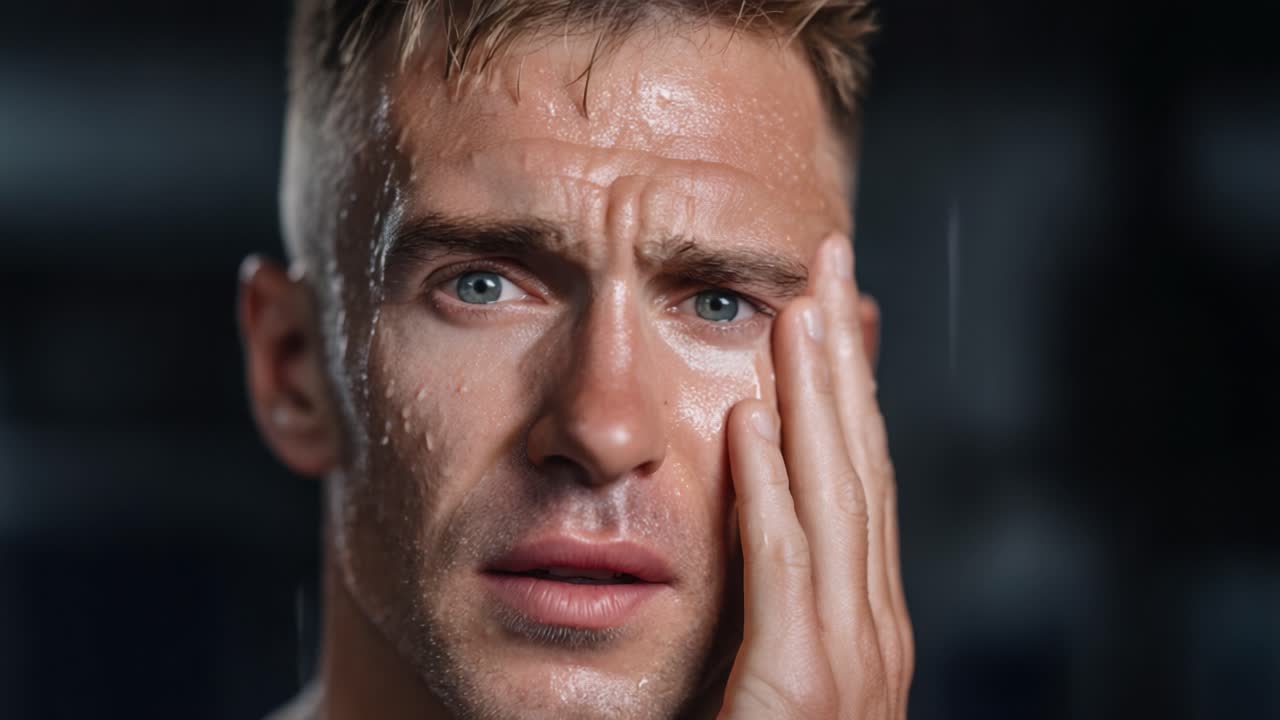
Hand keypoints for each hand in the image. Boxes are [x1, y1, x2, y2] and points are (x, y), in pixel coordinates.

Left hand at [720, 234, 912, 718]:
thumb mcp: (776, 666)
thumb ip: (778, 590)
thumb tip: (752, 492)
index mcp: (863, 619)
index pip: (858, 480)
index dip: (847, 387)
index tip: (828, 306)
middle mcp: (873, 630)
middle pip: (859, 469)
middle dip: (842, 362)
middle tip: (827, 261)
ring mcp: (849, 664)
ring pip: (833, 501)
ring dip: (817, 399)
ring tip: (797, 307)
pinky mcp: (800, 694)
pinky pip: (783, 572)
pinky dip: (772, 491)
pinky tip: (753, 420)